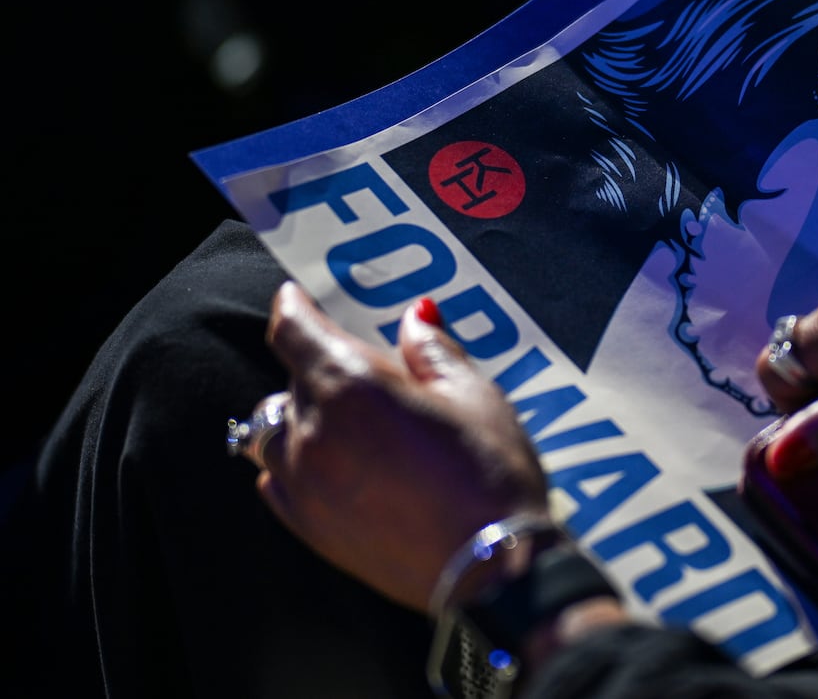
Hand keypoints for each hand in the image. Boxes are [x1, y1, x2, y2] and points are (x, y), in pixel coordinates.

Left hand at [252, 280, 547, 612]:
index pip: (293, 329)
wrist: (492, 567)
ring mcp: (303, 484)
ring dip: (302, 415)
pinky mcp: (309, 527)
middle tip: (368, 372)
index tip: (297, 297)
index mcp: (349, 385)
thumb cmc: (490, 475)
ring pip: (276, 431)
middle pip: (292, 378)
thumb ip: (432, 351)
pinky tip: (335, 464)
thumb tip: (416, 317)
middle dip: (322, 365)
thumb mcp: (474, 395)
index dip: (293, 306)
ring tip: (347, 421)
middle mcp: (312, 432)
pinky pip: (278, 480)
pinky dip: (295, 462)